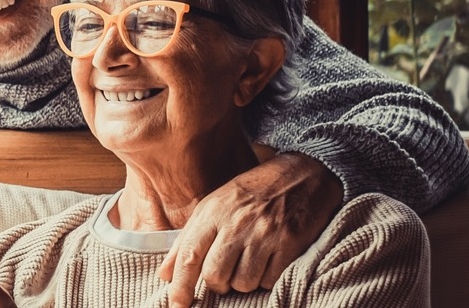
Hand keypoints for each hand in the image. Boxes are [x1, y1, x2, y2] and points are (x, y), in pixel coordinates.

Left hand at [161, 152, 342, 306]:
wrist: (303, 175)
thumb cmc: (253, 193)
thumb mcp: (214, 206)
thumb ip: (188, 240)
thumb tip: (165, 274)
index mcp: (214, 212)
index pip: (189, 256)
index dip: (180, 286)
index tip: (176, 306)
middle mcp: (238, 223)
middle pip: (215, 275)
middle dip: (217, 283)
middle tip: (224, 275)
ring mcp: (265, 234)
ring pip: (243, 282)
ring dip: (243, 282)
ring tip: (249, 263)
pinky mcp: (290, 243)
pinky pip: (270, 280)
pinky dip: (266, 278)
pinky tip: (269, 261)